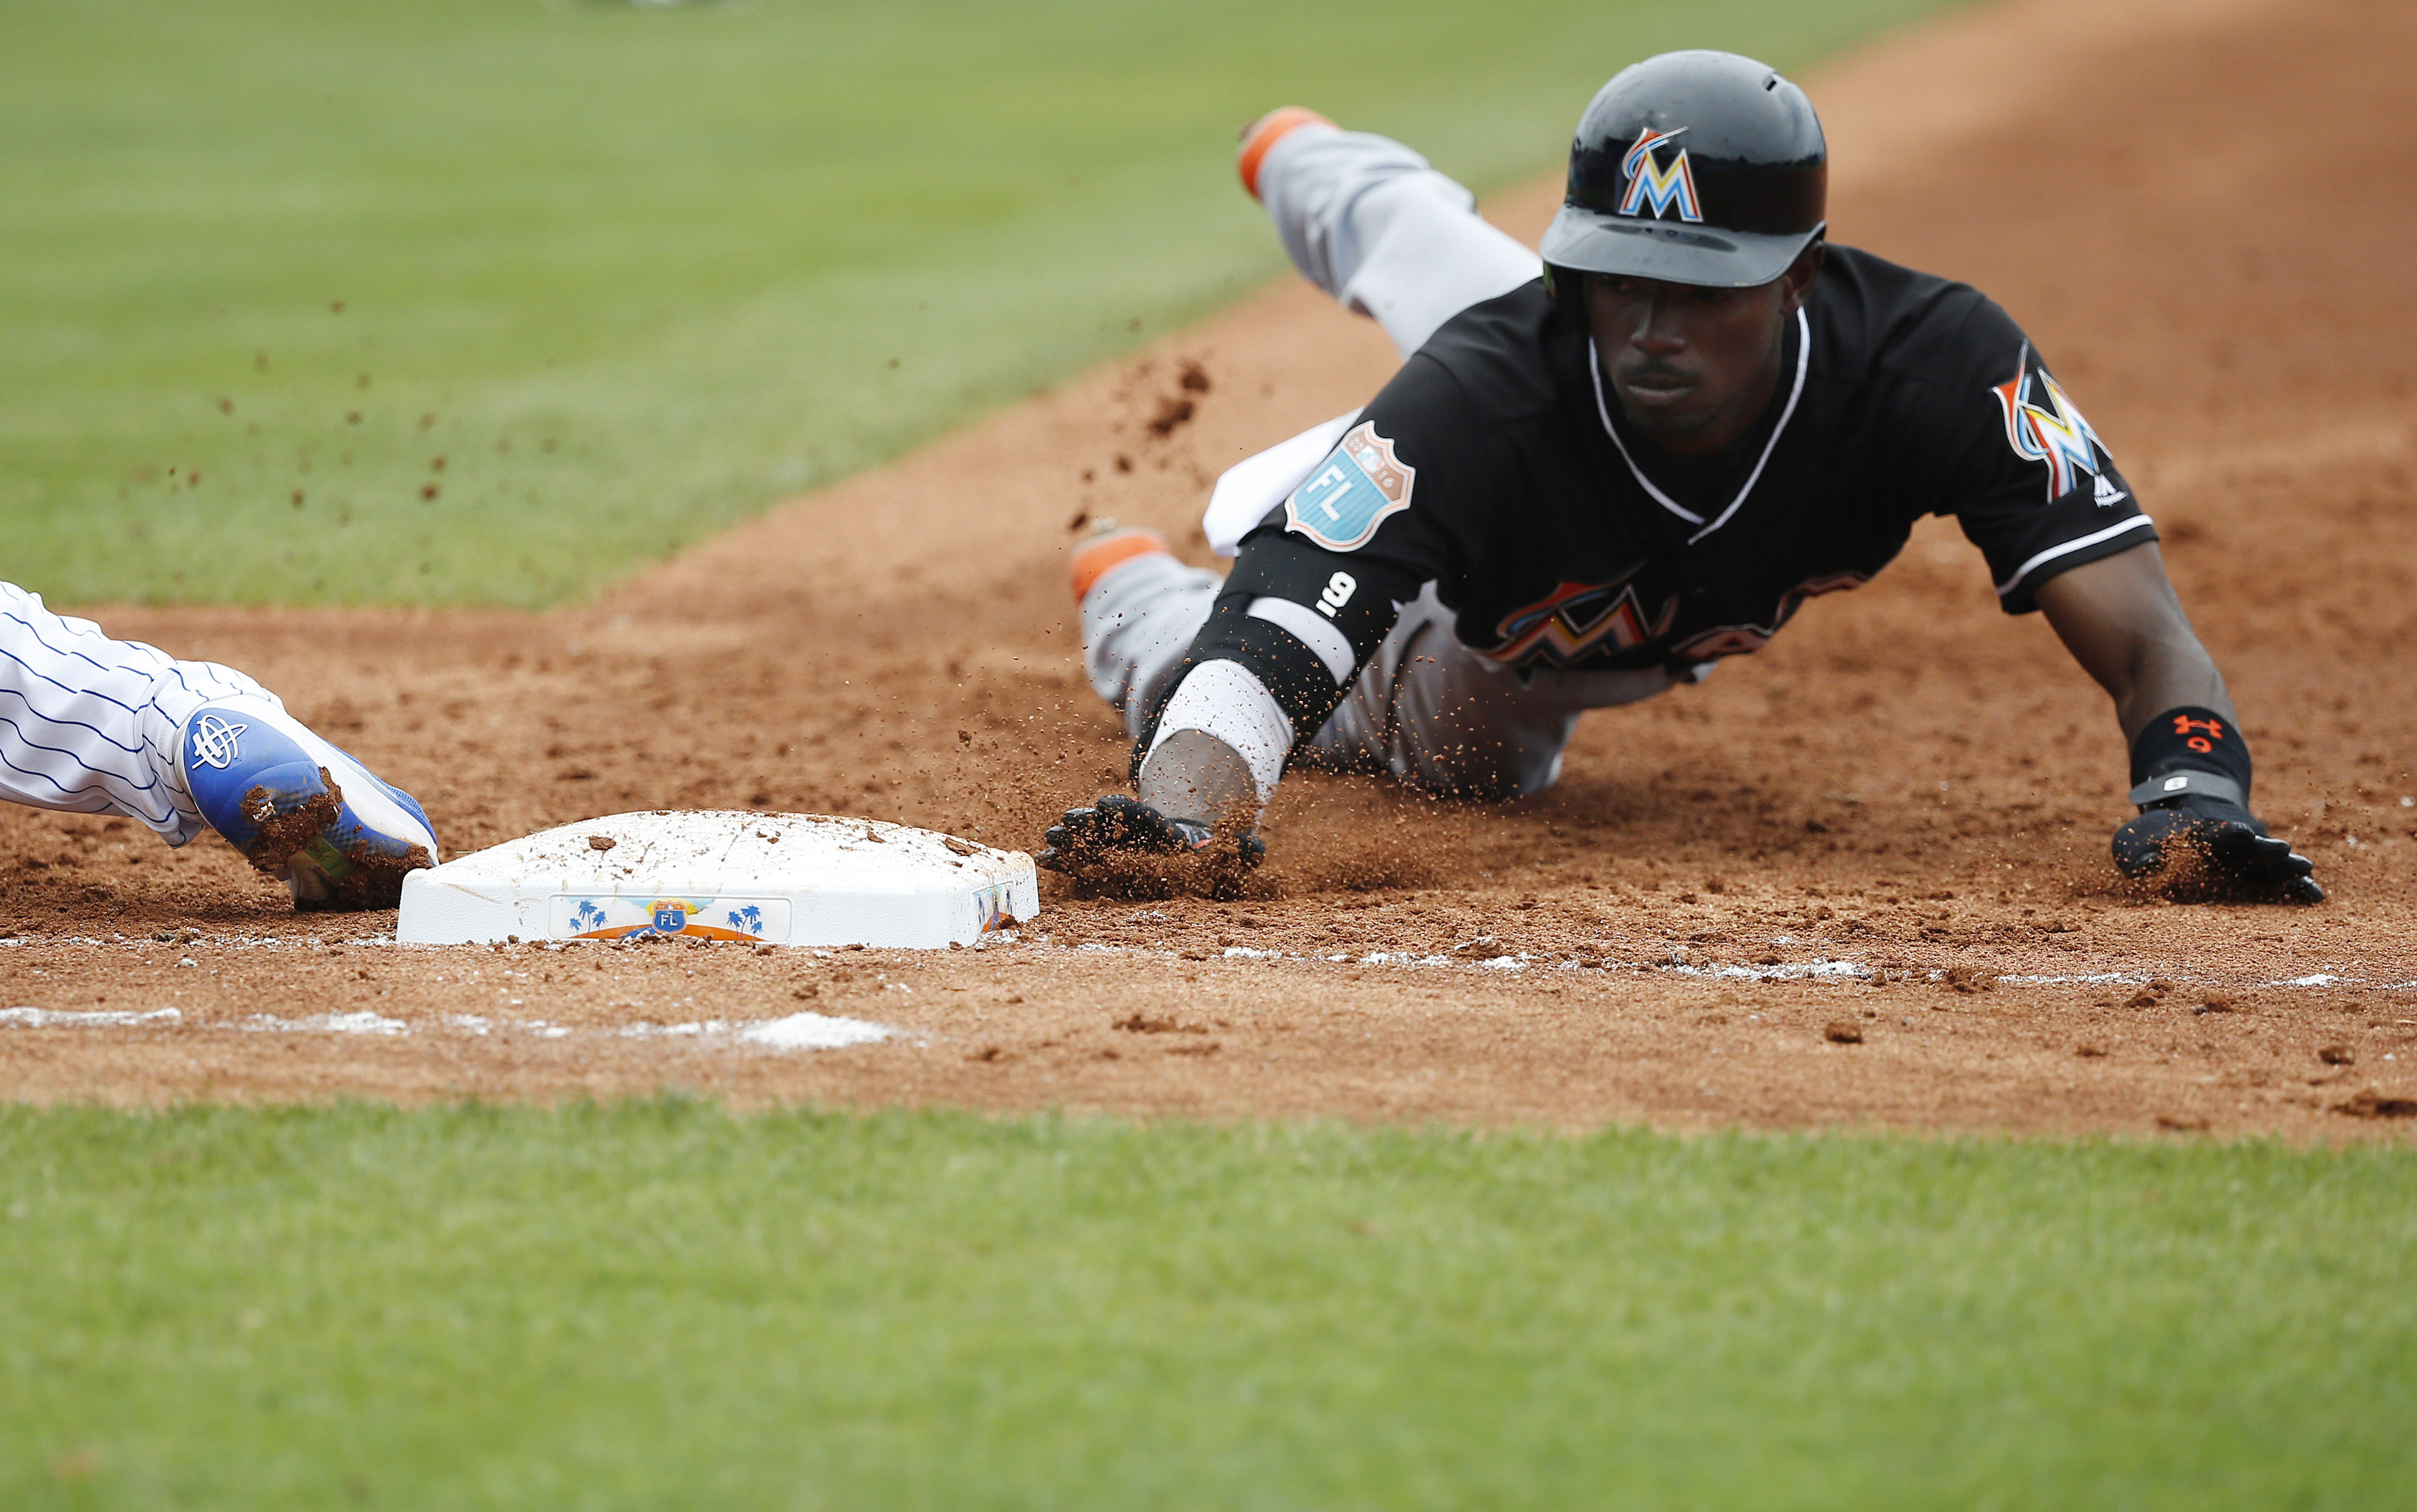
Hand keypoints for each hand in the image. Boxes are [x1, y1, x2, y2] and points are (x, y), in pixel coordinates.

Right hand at [1036, 795, 1263, 874]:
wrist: (1180, 840)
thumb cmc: (1204, 847)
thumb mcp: (1227, 845)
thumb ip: (1243, 848)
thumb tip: (1257, 851)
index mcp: (1158, 826)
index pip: (1139, 816)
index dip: (1123, 811)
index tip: (1106, 804)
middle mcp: (1131, 830)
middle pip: (1105, 824)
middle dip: (1087, 823)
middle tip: (1067, 822)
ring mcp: (1112, 841)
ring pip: (1087, 838)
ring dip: (1069, 840)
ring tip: (1049, 842)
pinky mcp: (1101, 856)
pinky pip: (1079, 858)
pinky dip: (1064, 860)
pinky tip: (1044, 864)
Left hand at [2112, 793, 2321, 902]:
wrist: (2186, 821)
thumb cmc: (2155, 840)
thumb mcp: (2135, 844)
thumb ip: (2140, 855)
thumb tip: (2145, 864)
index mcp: (2202, 840)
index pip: (2216, 836)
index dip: (2227, 835)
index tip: (2240, 832)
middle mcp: (2231, 849)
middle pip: (2251, 849)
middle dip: (2264, 850)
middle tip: (2283, 850)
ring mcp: (2250, 862)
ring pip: (2271, 864)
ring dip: (2286, 867)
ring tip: (2305, 868)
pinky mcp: (2261, 877)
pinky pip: (2282, 883)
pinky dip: (2297, 888)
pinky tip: (2315, 896)